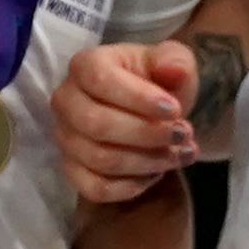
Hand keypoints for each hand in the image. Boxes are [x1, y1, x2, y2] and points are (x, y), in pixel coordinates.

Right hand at [51, 36, 201, 205]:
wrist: (149, 111)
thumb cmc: (156, 83)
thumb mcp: (172, 62)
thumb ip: (175, 60)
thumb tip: (173, 69)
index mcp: (85, 65)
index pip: (100, 81)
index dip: (138, 98)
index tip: (175, 110)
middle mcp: (65, 101)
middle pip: (96, 125)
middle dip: (147, 134)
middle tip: (184, 134)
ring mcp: (65, 137)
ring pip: (100, 159)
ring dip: (146, 161)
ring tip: (179, 154)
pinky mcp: (72, 169)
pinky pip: (95, 188)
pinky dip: (131, 186)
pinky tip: (157, 174)